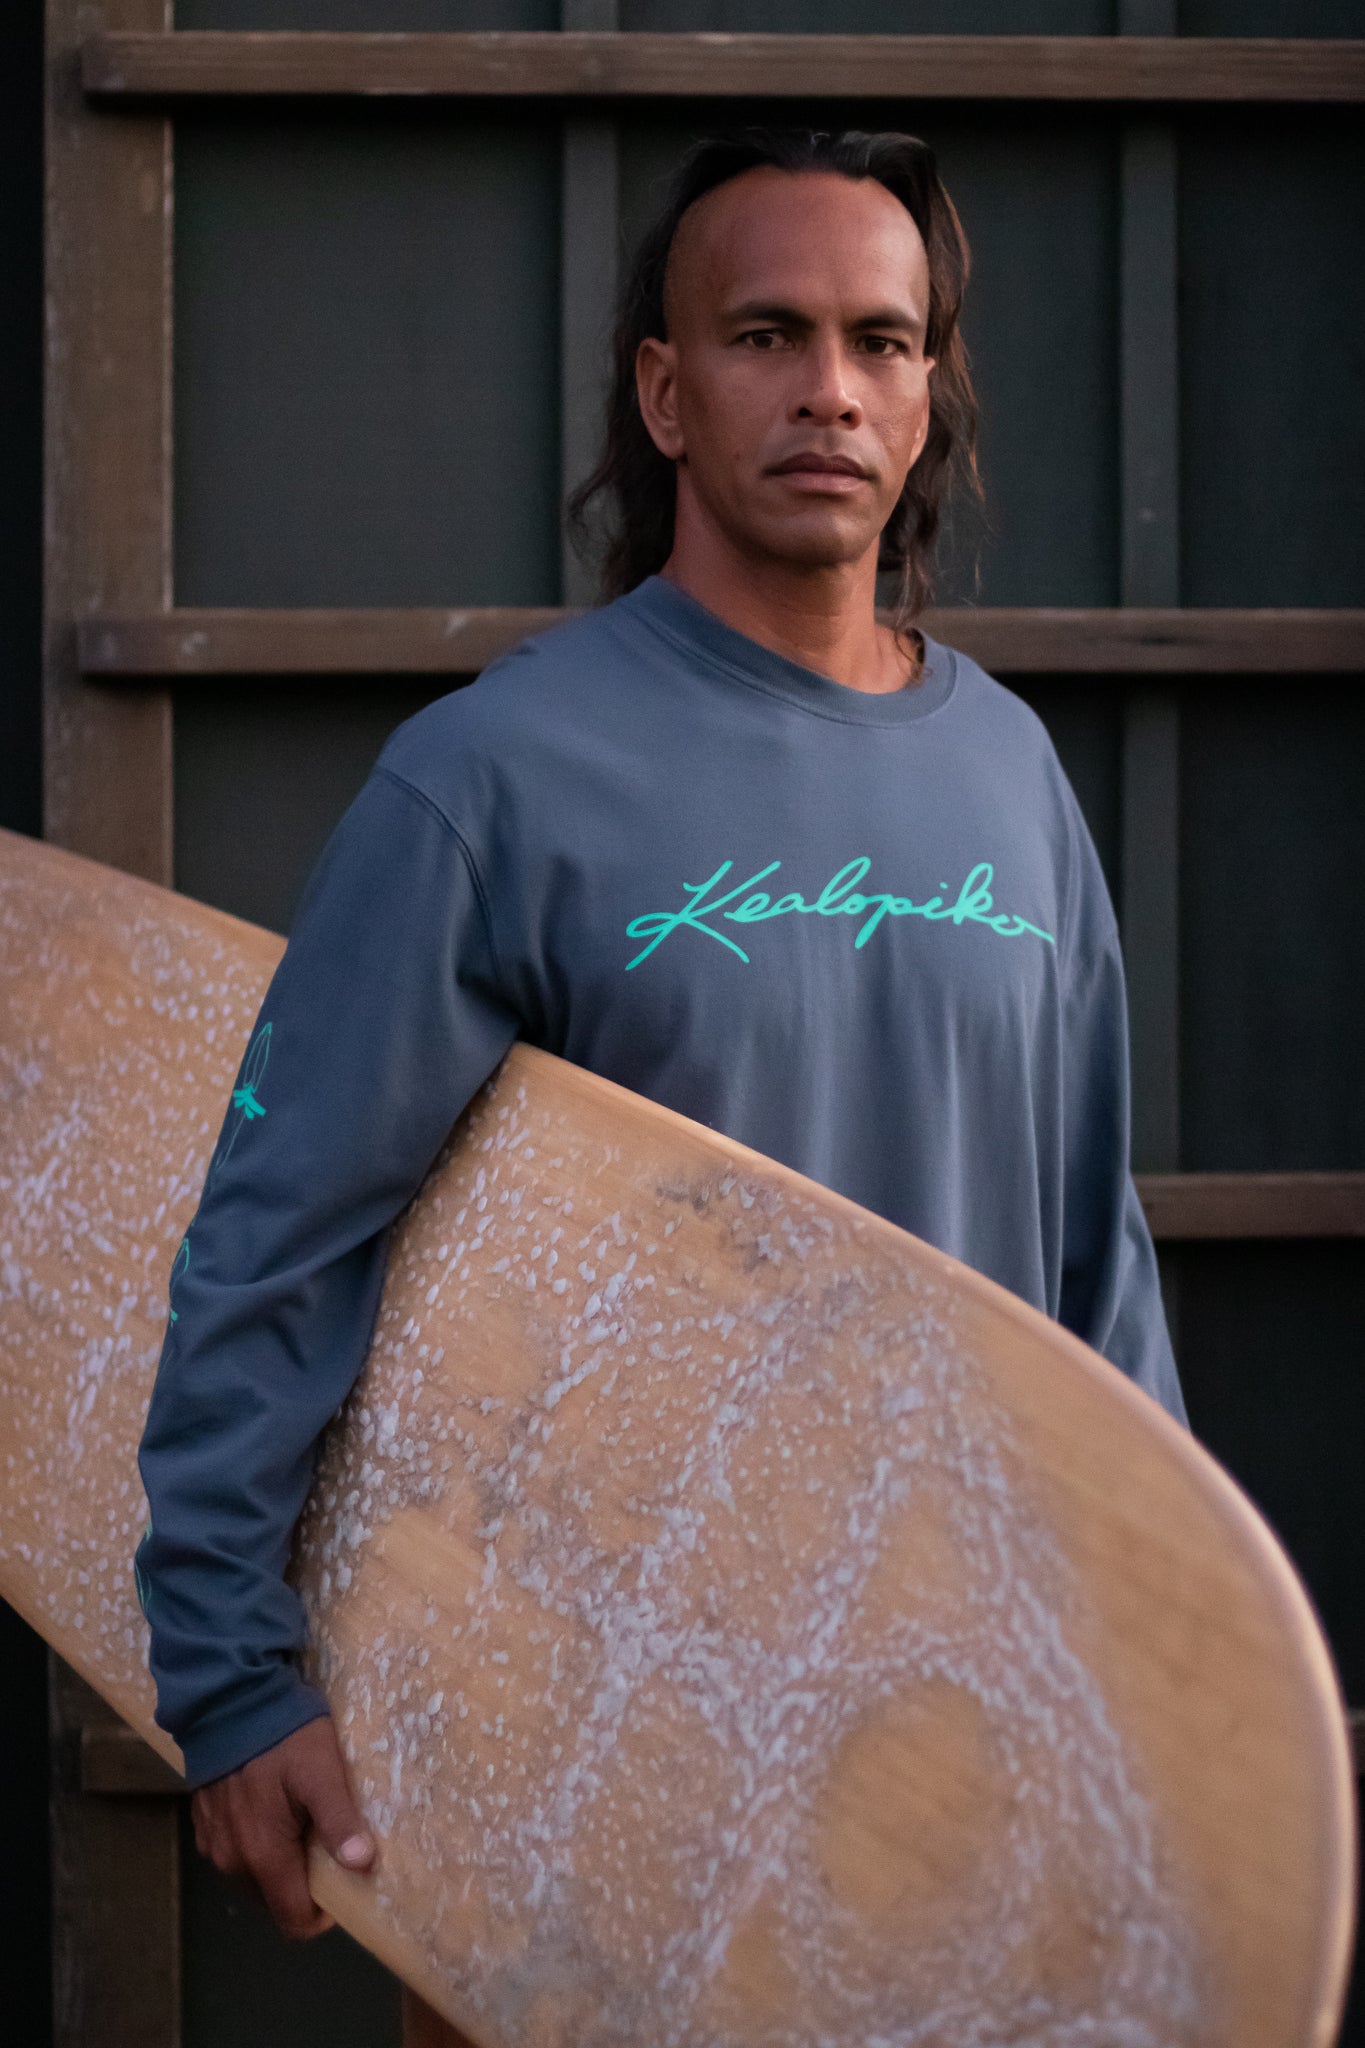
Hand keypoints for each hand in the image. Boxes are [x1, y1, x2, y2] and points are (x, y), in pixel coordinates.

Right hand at [190, 1714, 376, 1938]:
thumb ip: (339, 1821)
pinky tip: (273, 1811)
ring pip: (253, 1879)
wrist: (227, 1698)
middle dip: (302, 1888)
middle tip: (327, 1847)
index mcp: (262, 1856)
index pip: (293, 1920)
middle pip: (273, 1902)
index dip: (322, 1915)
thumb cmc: (282, 1736)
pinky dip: (257, 1846)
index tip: (344, 1886)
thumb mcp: (321, 1771)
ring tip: (303, 1826)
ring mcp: (213, 1844)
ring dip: (280, 1866)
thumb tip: (362, 1865)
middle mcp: (232, 1861)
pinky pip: (236, 1854)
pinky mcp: (204, 1824)